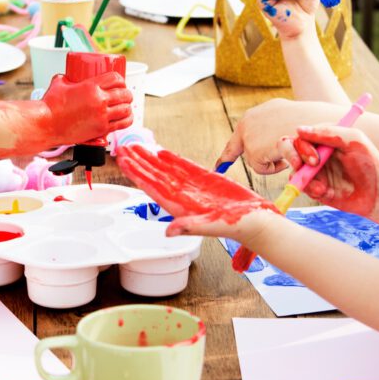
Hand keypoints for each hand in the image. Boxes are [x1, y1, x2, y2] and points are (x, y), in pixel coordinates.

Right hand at [42, 71, 132, 144]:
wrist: (46, 125)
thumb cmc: (50, 105)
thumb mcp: (59, 83)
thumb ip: (66, 78)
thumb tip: (68, 77)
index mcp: (91, 87)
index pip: (115, 78)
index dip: (121, 79)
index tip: (120, 82)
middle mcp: (99, 101)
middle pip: (124, 94)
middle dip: (127, 93)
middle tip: (123, 95)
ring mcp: (102, 116)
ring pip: (126, 109)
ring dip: (128, 107)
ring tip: (125, 107)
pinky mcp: (101, 130)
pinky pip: (123, 124)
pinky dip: (127, 120)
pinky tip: (126, 118)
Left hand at [119, 145, 278, 234]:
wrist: (256, 223)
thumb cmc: (236, 228)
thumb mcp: (211, 226)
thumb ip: (189, 227)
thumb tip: (168, 231)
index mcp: (179, 206)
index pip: (151, 187)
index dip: (136, 173)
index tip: (123, 161)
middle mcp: (182, 196)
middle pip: (153, 176)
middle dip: (137, 162)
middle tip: (122, 149)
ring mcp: (193, 188)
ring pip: (166, 170)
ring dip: (150, 159)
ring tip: (135, 147)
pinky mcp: (206, 181)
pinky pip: (185, 167)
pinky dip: (172, 159)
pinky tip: (161, 152)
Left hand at [217, 98, 306, 174]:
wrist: (318, 121)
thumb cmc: (311, 120)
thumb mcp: (286, 117)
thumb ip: (272, 128)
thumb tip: (267, 142)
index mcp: (254, 115)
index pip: (238, 136)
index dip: (229, 154)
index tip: (218, 166)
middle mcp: (246, 123)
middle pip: (244, 149)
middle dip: (258, 156)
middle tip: (261, 158)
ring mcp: (248, 137)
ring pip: (255, 160)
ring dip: (272, 160)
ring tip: (289, 152)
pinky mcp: (253, 151)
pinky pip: (261, 168)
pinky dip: (274, 167)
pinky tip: (287, 158)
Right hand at [278, 125, 378, 226]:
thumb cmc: (371, 164)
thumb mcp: (353, 141)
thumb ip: (328, 133)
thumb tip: (298, 130)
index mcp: (324, 139)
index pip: (301, 137)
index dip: (303, 147)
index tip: (315, 159)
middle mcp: (316, 153)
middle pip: (288, 149)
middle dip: (293, 158)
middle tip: (303, 167)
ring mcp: (314, 171)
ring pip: (293, 170)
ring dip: (306, 180)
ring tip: (323, 188)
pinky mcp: (314, 187)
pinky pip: (301, 187)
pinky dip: (311, 190)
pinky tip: (326, 193)